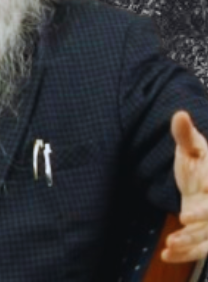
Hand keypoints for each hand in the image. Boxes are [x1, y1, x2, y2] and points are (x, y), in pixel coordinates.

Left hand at [163, 110, 207, 262]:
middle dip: (202, 221)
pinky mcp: (207, 236)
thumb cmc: (199, 164)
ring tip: (170, 244)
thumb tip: (179, 114)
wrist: (204, 185)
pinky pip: (201, 249)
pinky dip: (186, 254)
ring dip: (191, 243)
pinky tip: (167, 254)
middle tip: (182, 224)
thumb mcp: (193, 149)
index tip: (196, 198)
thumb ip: (185, 135)